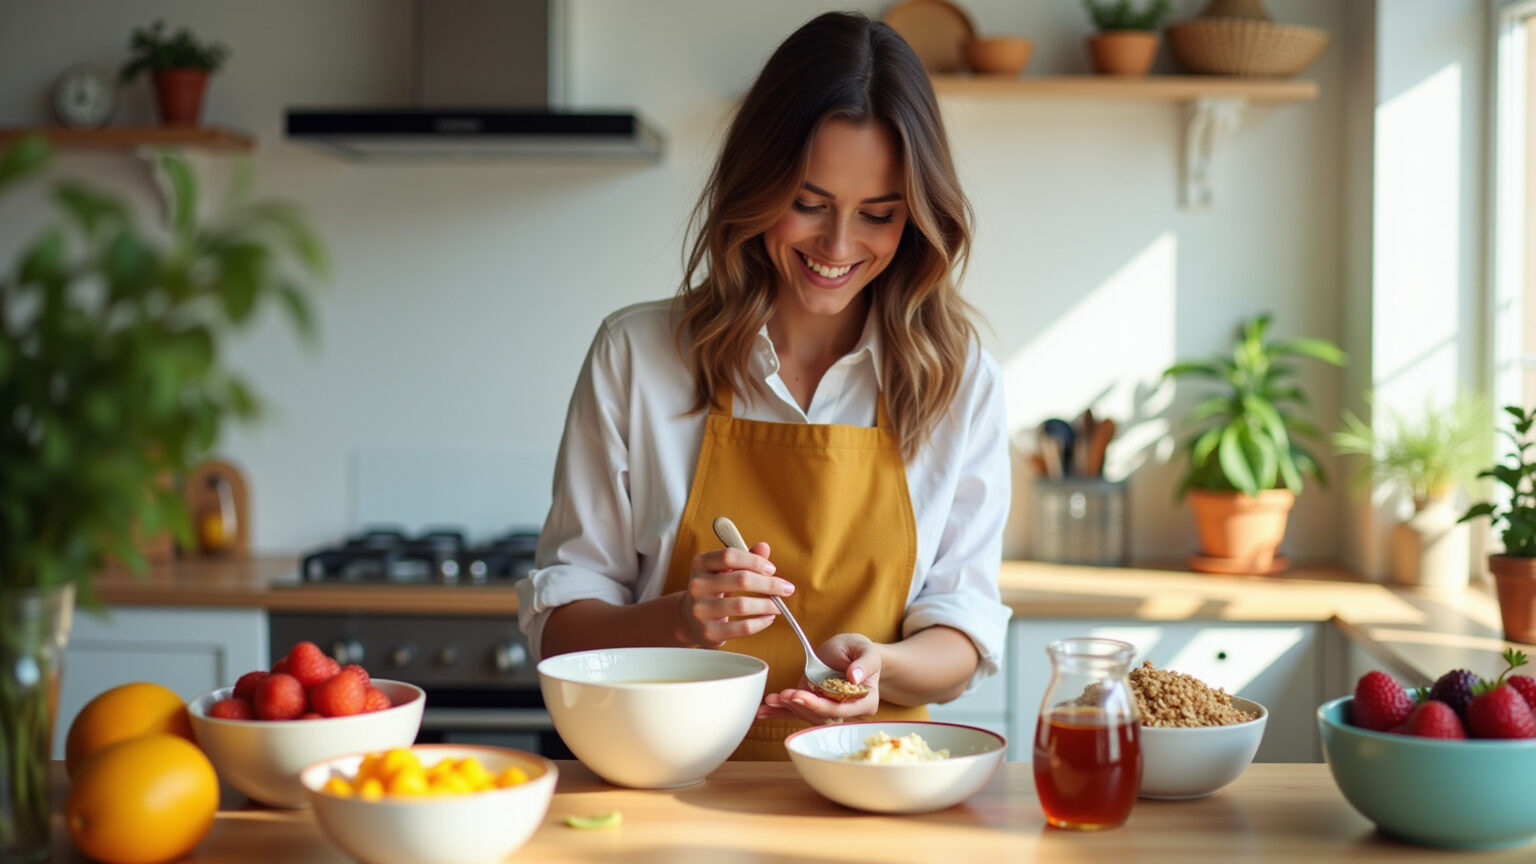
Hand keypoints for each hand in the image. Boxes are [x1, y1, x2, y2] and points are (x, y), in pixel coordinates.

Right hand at [677, 541, 793, 648]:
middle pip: (741, 580)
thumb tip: (764, 547)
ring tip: (779, 605)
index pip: (729, 555)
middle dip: (770, 584)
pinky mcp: (709, 632)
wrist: (691, 619)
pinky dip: (761, 622)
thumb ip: (745, 558)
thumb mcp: (724, 569)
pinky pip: (742, 627)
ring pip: (742, 605)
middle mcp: (696, 586)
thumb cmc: (715, 589)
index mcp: (700, 564)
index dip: (755, 561)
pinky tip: (768, 618)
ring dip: (767, 605)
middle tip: (786, 589)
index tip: (772, 569)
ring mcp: (701, 610)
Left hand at [758, 633, 881, 722]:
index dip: (819, 705)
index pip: (841, 709)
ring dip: (787, 708)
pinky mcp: (813, 703)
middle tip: (782, 695)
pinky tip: (762, 712)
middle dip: (799, 706)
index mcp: (865, 702)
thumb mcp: (867, 651)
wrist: (852, 651)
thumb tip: (854, 677)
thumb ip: (865, 664)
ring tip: (770, 700)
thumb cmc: (862, 651)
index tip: (800, 695)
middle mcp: (847, 711)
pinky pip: (797, 711)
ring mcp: (828, 708)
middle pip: (821, 715)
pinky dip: (779, 712)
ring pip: (807, 714)